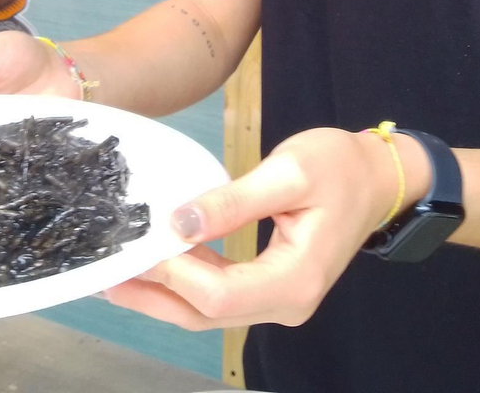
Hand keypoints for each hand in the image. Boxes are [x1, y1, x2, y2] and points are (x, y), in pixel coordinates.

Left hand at [103, 127, 407, 329]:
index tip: (136, 245)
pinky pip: (218, 295)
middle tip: (103, 271)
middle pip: (206, 314)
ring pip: (207, 311)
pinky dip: (182, 281)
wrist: (375, 176)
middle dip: (153, 294)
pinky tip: (153, 262)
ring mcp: (278, 300)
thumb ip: (232, 202)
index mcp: (295, 279)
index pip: (219, 294)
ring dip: (161, 292)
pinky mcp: (269, 287)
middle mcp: (287, 303)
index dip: (173, 274)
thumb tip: (178, 222)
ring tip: (115, 269)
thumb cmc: (338, 166)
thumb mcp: (287, 171)